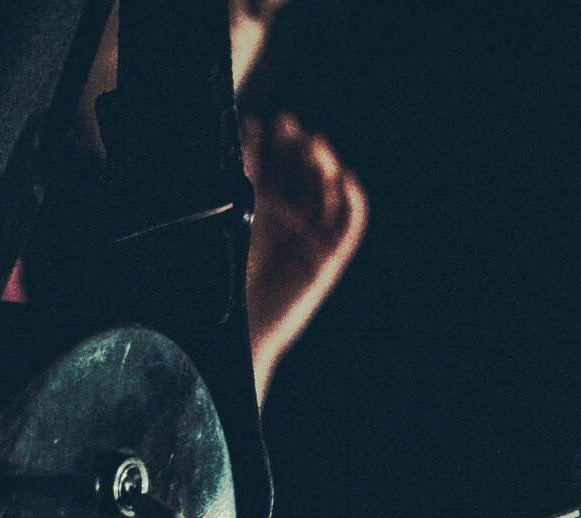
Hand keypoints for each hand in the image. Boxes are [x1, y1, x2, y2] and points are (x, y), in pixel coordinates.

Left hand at [243, 110, 368, 397]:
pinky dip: (353, 201)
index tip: (258, 122)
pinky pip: (349, 227)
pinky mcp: (327, 260)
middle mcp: (291, 222)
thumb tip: (227, 147)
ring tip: (313, 144)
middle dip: (298, 147)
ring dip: (324, 166)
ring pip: (328, 193)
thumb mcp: (227, 229)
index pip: (275, 168)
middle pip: (303, 174)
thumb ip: (231, 192)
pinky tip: (345, 178)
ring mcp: (311, 238)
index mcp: (263, 213)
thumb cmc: (227, 287)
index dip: (271, 144)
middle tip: (288, 124)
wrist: (236, 333)